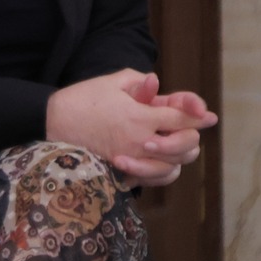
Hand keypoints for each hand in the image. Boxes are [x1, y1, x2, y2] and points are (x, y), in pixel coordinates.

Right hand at [46, 69, 217, 184]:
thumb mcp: (112, 82)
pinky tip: (163, 162)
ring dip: (180, 155)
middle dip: (192, 136)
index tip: (208, 116)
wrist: (52, 122)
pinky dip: (164, 171)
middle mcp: (140, 141)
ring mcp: (131, 160)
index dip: (198, 116)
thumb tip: (157, 83)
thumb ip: (140, 82)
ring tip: (179, 146)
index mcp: (140, 116)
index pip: (182, 119)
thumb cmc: (82, 99)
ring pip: (174, 165)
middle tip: (191, 130)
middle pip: (185, 145)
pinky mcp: (121, 171)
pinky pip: (154, 178)